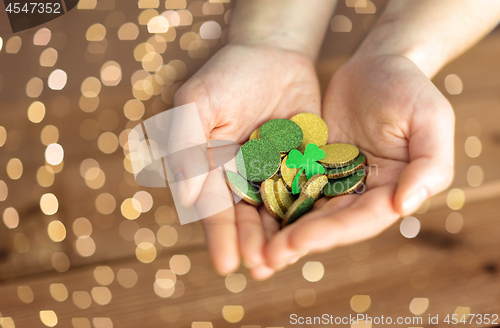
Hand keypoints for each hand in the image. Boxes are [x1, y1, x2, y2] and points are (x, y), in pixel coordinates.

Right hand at [172, 43, 320, 278]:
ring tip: (285, 262)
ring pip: (276, 212)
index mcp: (210, 168)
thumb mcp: (198, 103)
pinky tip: (316, 231)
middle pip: (245, 217)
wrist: (272, 54)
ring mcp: (273, 175)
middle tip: (261, 269)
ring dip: (280, 238)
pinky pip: (306, 193)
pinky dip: (309, 213)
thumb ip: (186, 144)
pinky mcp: (302, 167)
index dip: (220, 234)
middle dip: (252, 243)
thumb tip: (183, 197)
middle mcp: (240, 178)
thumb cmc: (227, 75)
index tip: (226, 262)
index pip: (213, 206)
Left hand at [265, 54, 454, 268]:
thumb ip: (429, 164)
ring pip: (307, 211)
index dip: (330, 233)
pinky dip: (273, 200)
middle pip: (329, 223)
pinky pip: (291, 185)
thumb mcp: (431, 118)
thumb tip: (404, 206)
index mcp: (392, 190)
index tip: (296, 241)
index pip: (361, 220)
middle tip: (265, 258)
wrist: (378, 64)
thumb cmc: (409, 88)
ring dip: (281, 231)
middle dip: (298, 240)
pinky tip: (249, 214)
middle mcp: (362, 194)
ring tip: (252, 249)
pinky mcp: (313, 166)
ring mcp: (335, 181)